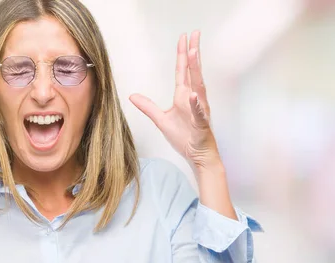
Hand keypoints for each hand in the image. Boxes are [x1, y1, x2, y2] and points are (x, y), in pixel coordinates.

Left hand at [130, 30, 219, 168]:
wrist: (197, 155)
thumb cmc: (184, 137)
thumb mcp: (161, 120)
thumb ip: (148, 107)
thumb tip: (133, 96)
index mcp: (183, 96)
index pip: (182, 71)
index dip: (182, 55)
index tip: (184, 39)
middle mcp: (193, 99)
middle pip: (193, 72)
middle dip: (193, 53)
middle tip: (194, 35)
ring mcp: (199, 110)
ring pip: (198, 87)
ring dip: (196, 70)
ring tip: (194, 54)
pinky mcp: (201, 124)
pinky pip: (199, 113)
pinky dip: (196, 105)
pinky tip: (194, 96)